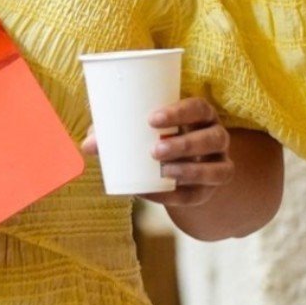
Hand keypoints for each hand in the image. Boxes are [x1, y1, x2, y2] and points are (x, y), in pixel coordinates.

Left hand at [80, 96, 232, 206]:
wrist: (174, 166)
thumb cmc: (153, 136)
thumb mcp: (138, 130)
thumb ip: (113, 133)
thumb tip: (86, 145)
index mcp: (200, 116)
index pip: (200, 108)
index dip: (181, 112)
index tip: (152, 119)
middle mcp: (216, 138)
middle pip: (214, 138)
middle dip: (185, 144)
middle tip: (154, 150)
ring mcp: (218, 165)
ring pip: (219, 169)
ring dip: (190, 171)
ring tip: (162, 171)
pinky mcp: (209, 190)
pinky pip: (199, 195)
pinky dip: (177, 196)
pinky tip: (155, 192)